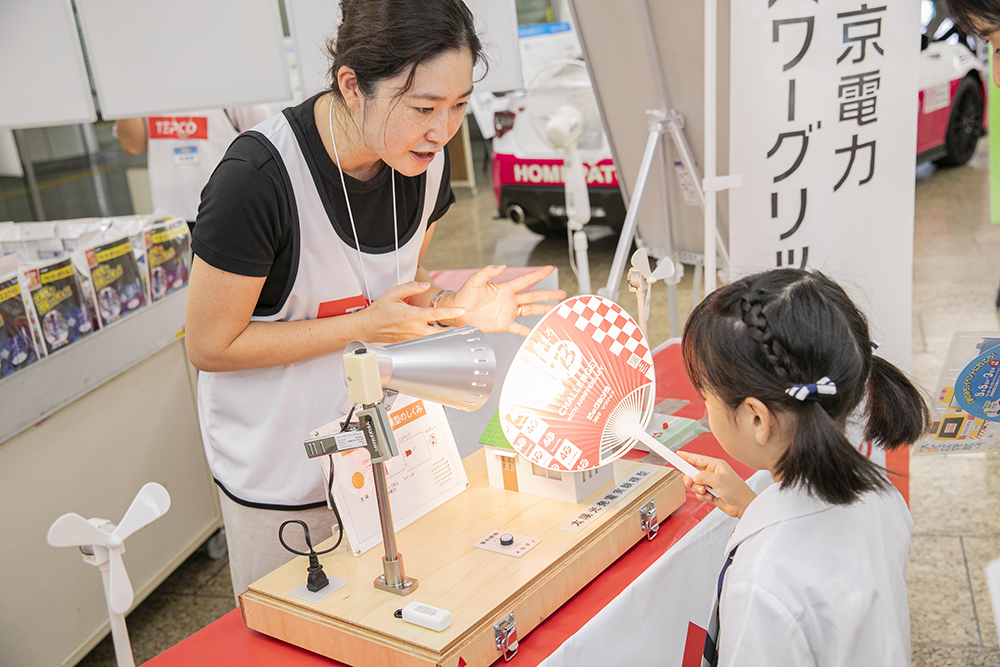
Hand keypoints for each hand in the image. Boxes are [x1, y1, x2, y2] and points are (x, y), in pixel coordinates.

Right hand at [361, 282, 465, 343]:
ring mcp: (413, 338)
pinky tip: (442, 337)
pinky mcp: (410, 343)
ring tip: (459, 333)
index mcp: (412, 315)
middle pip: (439, 333)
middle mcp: (414, 329)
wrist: (368, 326)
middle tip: (466, 329)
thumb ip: (411, 287)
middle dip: (452, 331)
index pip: (435, 314)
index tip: (461, 310)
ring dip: (445, 336)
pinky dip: (435, 340)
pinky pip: (426, 342)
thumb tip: (426, 285)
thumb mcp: (393, 293)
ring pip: (434, 339)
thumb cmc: (380, 309)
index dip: (449, 312)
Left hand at [444, 265, 566, 335]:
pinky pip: (519, 328)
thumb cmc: (463, 295)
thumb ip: (488, 272)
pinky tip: (538, 333)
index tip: (550, 269)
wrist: (457, 312)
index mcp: (504, 288)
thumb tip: (502, 266)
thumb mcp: (475, 281)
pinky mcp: (503, 324)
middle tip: (563, 293)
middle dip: (548, 294)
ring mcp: (508, 312)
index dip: (538, 274)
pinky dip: (529, 332)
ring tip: (557, 309)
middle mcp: (509, 300)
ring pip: (530, 310)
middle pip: (533, 296)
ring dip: (543, 309)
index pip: (525, 280)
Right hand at [675, 451, 756, 518]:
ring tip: (706, 492)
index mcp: (716, 465)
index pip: (697, 458)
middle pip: (693, 473)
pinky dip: (702, 496)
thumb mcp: (718, 480)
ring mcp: (711, 483)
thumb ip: (703, 476)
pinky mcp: (711, 493)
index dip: (686, 456)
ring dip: (698, 489)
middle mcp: (713, 473)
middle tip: (690, 482)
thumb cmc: (736, 490)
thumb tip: (694, 476)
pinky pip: (699, 493)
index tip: (677, 454)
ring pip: (695, 484)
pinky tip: (710, 497)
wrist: (743, 505)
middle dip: (691, 479)